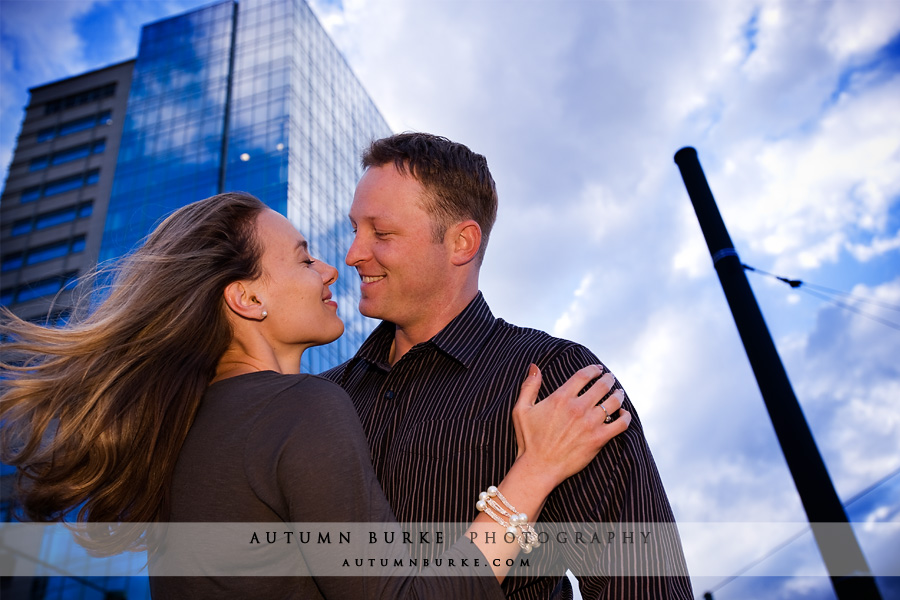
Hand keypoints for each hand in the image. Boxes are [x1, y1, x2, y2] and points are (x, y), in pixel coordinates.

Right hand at [511, 364, 630, 490]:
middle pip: (601, 386)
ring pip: (613, 402)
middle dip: (608, 379)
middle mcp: (578, 408)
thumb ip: (529, 386)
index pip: (583, 376)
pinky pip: (621, 424)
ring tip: (619, 393)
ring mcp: (590, 423)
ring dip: (618, 395)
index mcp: (561, 398)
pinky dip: (625, 416)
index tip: (598, 369)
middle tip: (611, 378)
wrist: (539, 467)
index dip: (593, 369)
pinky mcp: (599, 439)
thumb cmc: (529, 440)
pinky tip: (624, 413)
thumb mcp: (521, 410)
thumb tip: (534, 367)